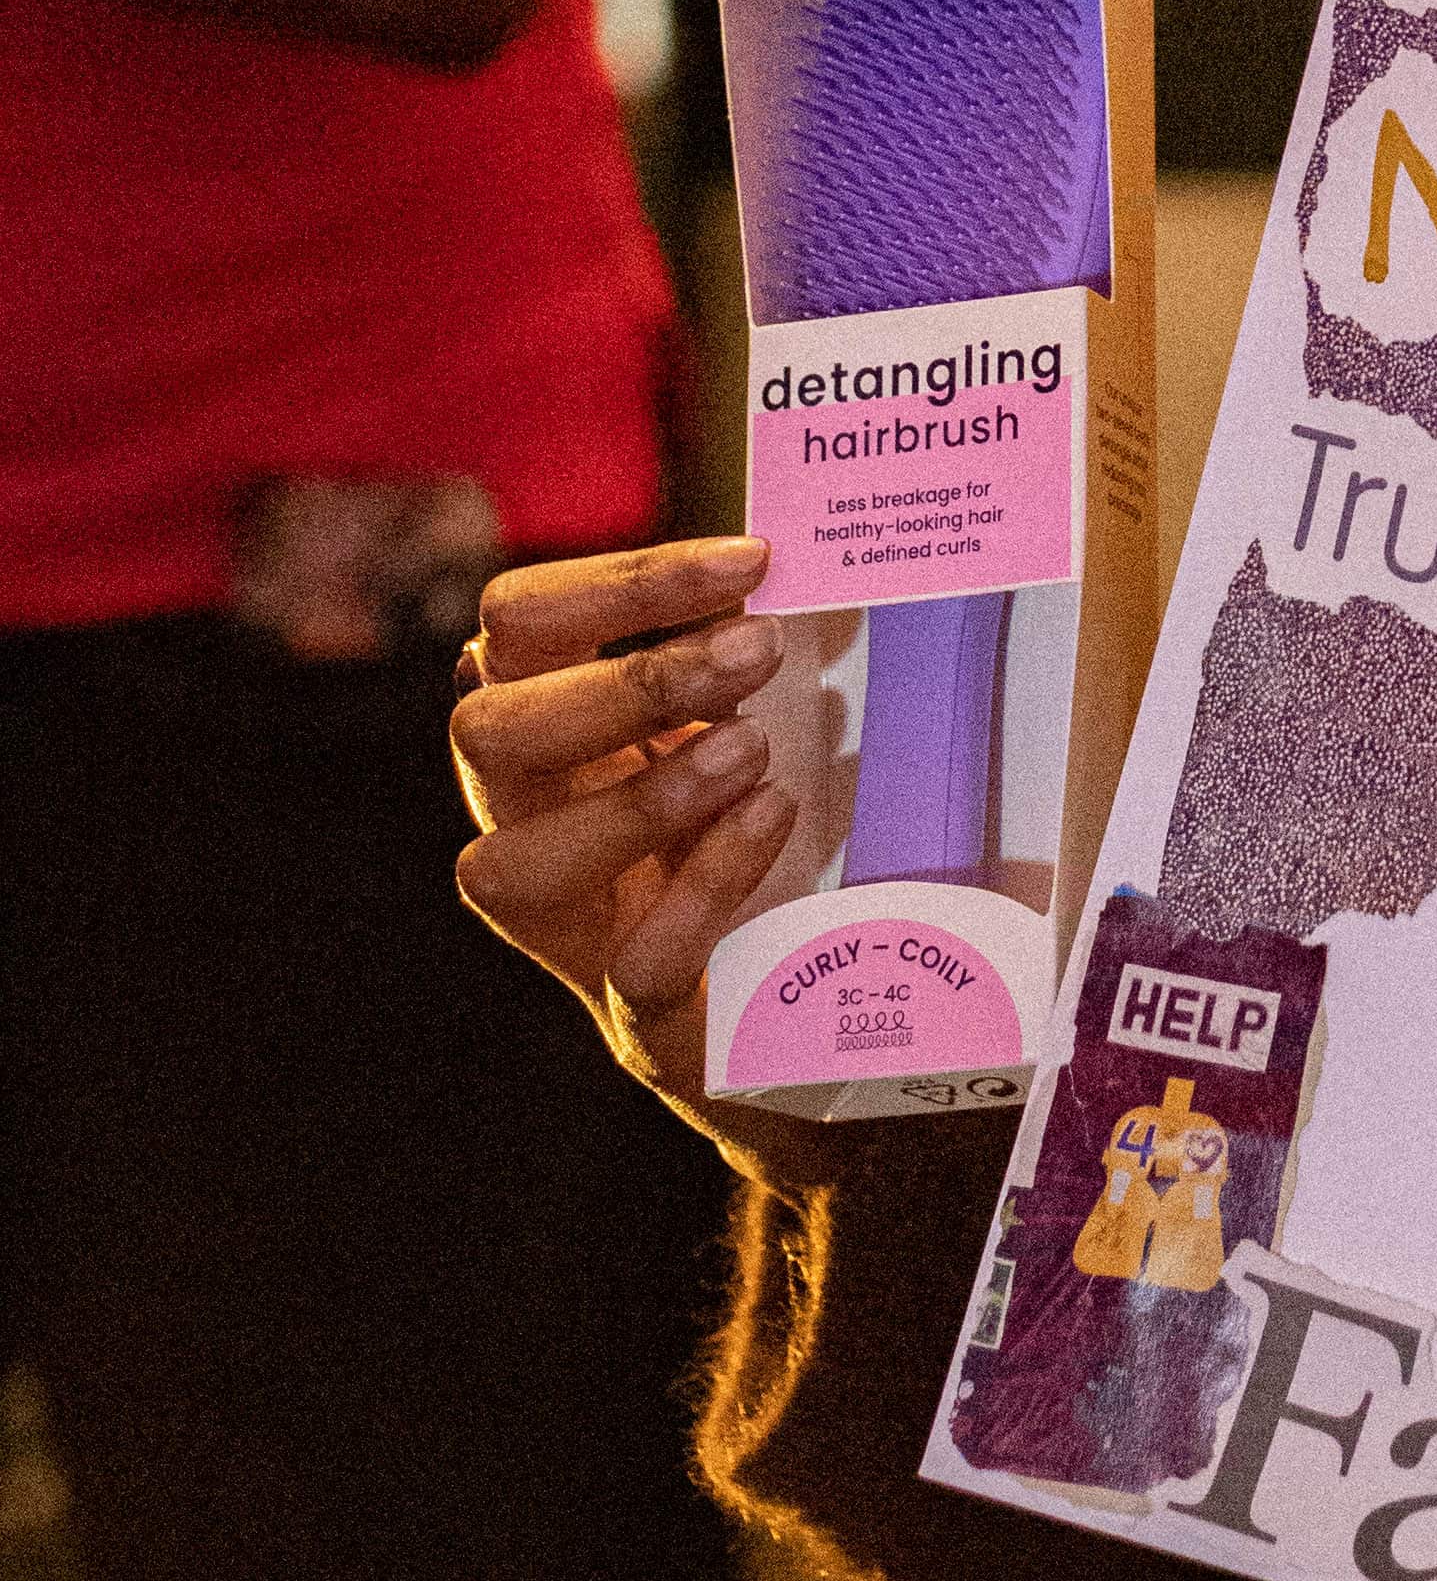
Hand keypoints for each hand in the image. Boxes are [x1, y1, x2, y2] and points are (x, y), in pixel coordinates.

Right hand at [451, 531, 797, 1101]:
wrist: (805, 1010)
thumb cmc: (762, 830)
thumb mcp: (741, 723)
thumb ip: (736, 657)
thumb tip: (792, 567)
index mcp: (545, 731)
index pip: (516, 625)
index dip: (620, 579)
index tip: (751, 561)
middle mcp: (522, 826)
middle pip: (486, 731)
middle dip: (626, 683)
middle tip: (758, 653)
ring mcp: (567, 931)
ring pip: (516, 864)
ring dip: (643, 792)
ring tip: (754, 749)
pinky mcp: (637, 1019)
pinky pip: (635, 961)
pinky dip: (704, 883)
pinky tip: (767, 822)